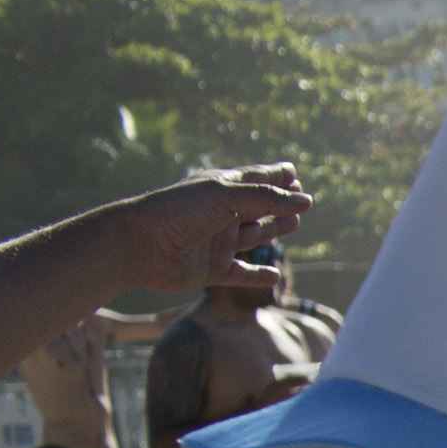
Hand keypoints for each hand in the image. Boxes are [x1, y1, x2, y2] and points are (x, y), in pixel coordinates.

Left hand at [104, 168, 307, 305]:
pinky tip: (274, 275)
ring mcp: (217, 242)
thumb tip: (307, 201)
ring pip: (254, 236)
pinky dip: (258, 275)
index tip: (293, 171)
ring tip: (294, 224)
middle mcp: (221, 214)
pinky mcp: (213, 269)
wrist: (140, 245)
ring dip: (274, 230)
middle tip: (302, 202)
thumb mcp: (225, 196)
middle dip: (279, 204)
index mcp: (220, 189)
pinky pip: (241, 273)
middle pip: (258, 208)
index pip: (254, 179)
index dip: (275, 175)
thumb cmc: (179, 211)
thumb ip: (267, 198)